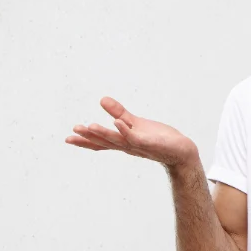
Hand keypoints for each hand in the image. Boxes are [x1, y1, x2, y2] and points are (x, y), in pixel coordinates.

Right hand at [65, 97, 198, 168]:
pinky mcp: (150, 143)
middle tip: (73, 131)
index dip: (85, 141)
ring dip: (103, 133)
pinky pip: (136, 137)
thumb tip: (101, 99)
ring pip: (117, 140)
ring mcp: (138, 145)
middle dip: (89, 137)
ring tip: (89, 126)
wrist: (181, 151)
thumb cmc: (158, 139)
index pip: (101, 142)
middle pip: (105, 142)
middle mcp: (128, 145)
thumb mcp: (135, 123)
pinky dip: (126, 130)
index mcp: (123, 141)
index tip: (68, 138)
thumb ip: (119, 113)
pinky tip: (117, 122)